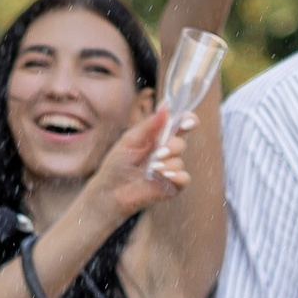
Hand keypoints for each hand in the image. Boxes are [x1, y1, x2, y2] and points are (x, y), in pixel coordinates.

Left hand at [86, 102, 189, 227]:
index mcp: (158, 137)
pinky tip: (163, 176)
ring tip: (150, 169)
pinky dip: (177, 176)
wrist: (109, 191)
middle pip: (180, 143)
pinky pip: (184, 178)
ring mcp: (169, 170)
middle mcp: (166, 153)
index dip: (188, 120)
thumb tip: (166, 106)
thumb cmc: (117, 164)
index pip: (180, 125)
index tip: (187, 121)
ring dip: (165, 164)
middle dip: (171, 146)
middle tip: (158, 152)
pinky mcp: (172, 186)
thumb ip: (149, 124)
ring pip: (179, 161)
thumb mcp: (130, 139)